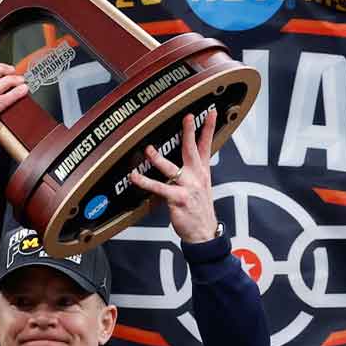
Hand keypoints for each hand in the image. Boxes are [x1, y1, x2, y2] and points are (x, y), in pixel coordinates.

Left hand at [127, 109, 220, 243]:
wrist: (203, 232)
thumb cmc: (199, 210)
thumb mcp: (203, 186)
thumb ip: (195, 170)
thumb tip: (188, 157)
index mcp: (202, 172)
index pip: (207, 146)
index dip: (209, 128)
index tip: (211, 113)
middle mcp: (196, 177)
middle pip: (192, 150)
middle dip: (190, 133)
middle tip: (187, 117)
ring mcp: (187, 187)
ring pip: (171, 168)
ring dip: (158, 158)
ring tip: (149, 150)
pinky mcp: (178, 199)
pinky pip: (159, 188)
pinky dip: (145, 182)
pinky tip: (134, 177)